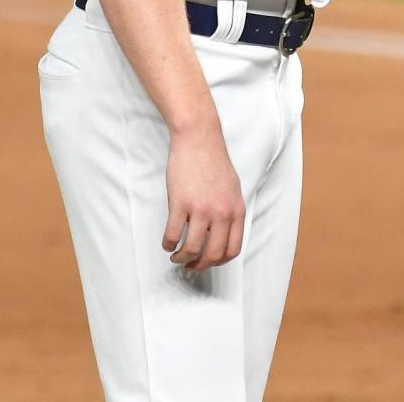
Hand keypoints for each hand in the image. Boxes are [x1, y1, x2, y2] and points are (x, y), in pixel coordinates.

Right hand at [161, 125, 245, 271]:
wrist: (199, 138)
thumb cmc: (214, 161)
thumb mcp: (233, 188)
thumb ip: (230, 211)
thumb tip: (223, 234)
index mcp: (236, 210)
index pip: (233, 249)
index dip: (219, 261)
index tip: (208, 261)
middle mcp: (221, 212)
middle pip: (213, 254)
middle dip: (199, 265)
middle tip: (189, 265)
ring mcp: (201, 208)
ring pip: (192, 249)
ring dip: (181, 258)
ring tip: (176, 255)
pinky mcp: (180, 203)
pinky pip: (173, 235)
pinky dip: (168, 244)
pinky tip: (167, 242)